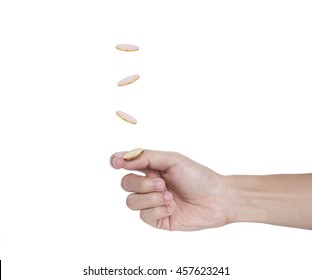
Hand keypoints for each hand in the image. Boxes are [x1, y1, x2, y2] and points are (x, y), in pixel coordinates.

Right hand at [110, 150, 228, 230]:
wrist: (216, 199)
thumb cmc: (197, 176)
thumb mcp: (173, 160)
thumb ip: (147, 157)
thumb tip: (124, 158)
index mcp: (152, 168)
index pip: (126, 164)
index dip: (116, 162)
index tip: (116, 164)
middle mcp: (149, 184)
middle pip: (126, 183)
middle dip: (141, 184)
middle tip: (162, 184)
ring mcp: (152, 202)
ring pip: (131, 201)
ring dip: (151, 199)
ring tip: (170, 197)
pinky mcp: (158, 219)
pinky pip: (144, 216)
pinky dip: (158, 210)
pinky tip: (173, 208)